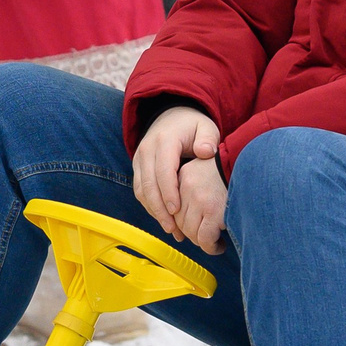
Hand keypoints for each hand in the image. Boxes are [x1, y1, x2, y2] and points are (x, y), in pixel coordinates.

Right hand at [133, 104, 220, 238]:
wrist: (171, 116)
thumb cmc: (193, 126)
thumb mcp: (206, 127)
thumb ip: (208, 139)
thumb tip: (205, 152)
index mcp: (164, 141)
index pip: (163, 170)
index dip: (168, 192)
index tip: (176, 210)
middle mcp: (147, 150)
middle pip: (148, 184)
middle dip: (159, 209)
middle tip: (173, 229)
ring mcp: (139, 159)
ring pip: (141, 190)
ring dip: (154, 211)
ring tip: (171, 230)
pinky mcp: (138, 167)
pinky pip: (139, 190)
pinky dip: (150, 206)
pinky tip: (164, 219)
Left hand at [175, 159, 228, 251]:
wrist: (256, 166)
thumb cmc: (236, 169)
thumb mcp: (208, 171)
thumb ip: (195, 187)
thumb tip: (183, 217)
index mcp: (184, 175)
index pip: (173, 207)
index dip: (183, 223)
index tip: (193, 230)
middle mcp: (187, 186)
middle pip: (180, 222)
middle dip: (193, 234)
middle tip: (207, 237)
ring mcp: (199, 199)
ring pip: (191, 233)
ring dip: (203, 242)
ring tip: (215, 242)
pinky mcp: (213, 212)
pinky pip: (205, 239)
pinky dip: (212, 247)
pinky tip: (220, 245)